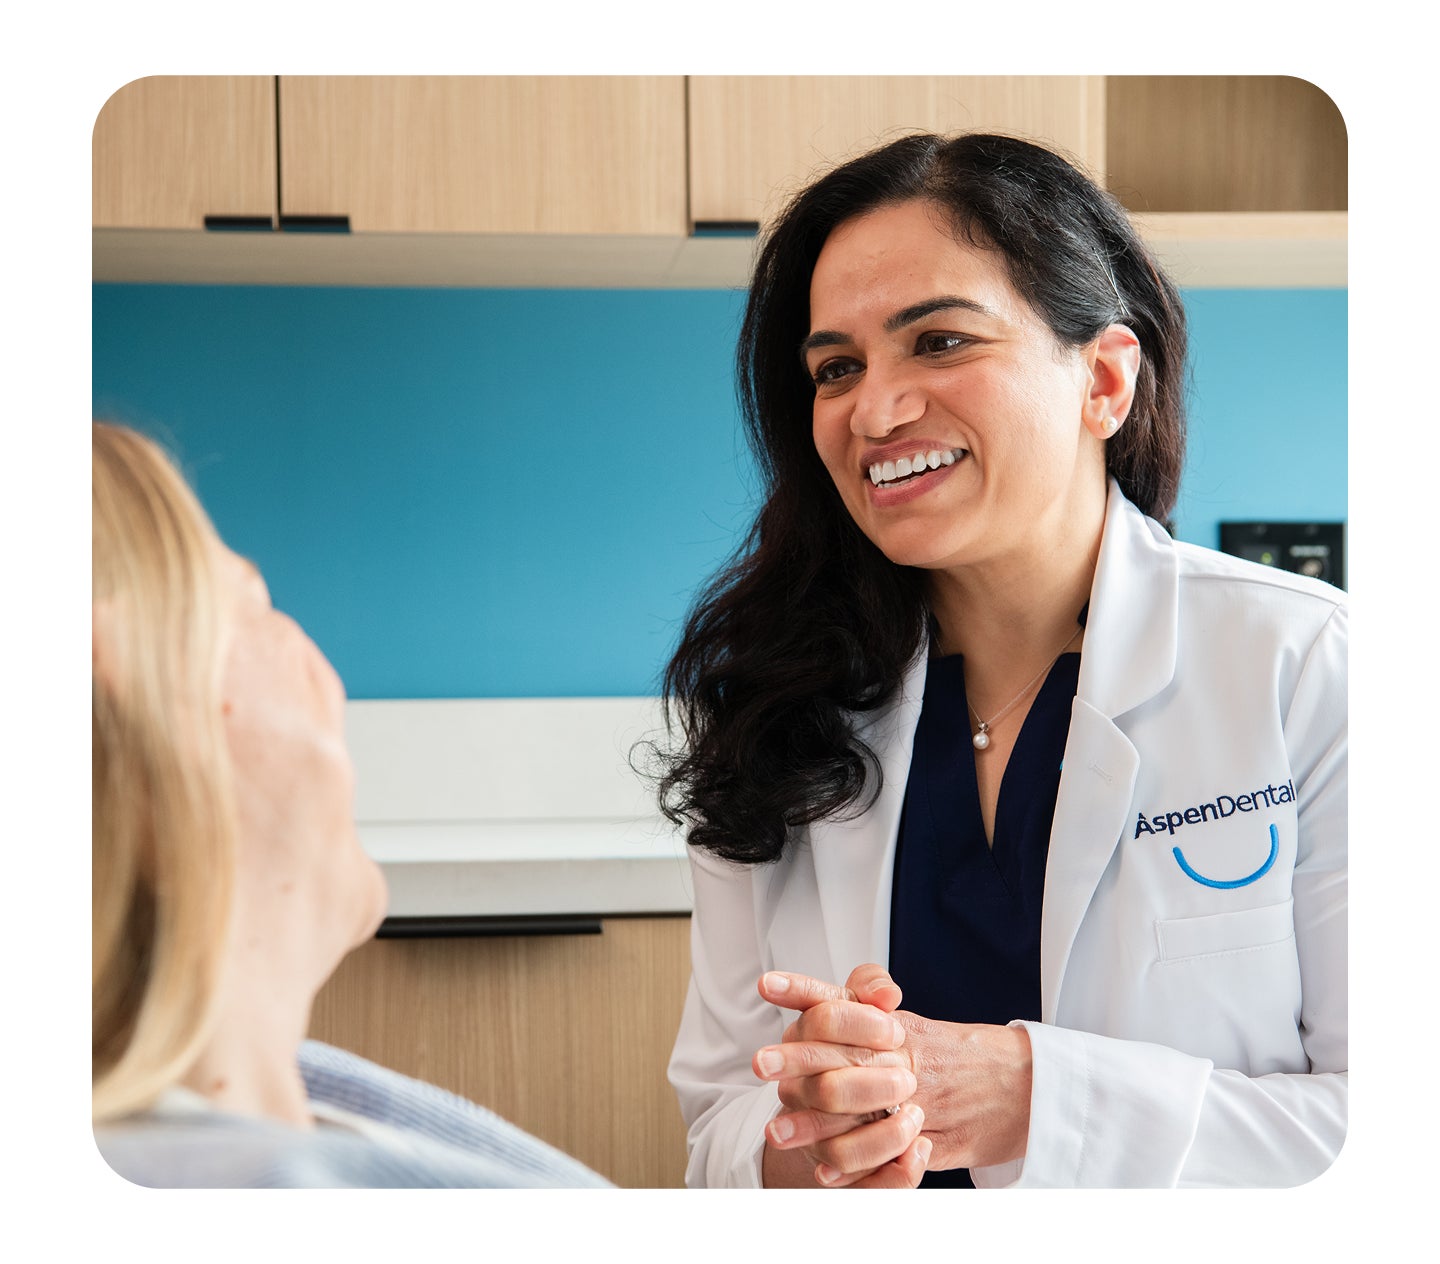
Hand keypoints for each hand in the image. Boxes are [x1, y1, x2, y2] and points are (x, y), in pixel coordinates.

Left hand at [756, 965, 1033, 1178]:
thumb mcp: (905, 1019)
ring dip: (812, 1124)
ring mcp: (916, 1102)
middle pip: (842, 1057)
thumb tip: (858, 984)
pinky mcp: (929, 1141)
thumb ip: (869, 990)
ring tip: (777, 1130)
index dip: (804, 990)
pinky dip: (852, 1167)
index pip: (844, 1001)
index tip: (767, 984)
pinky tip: (823, 1171)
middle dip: (797, 1060)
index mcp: (893, 1025)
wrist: (1014, 1087)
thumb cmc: (944, 1052)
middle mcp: (902, 1060)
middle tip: (761, 1063)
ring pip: (857, 1113)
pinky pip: (886, 1156)